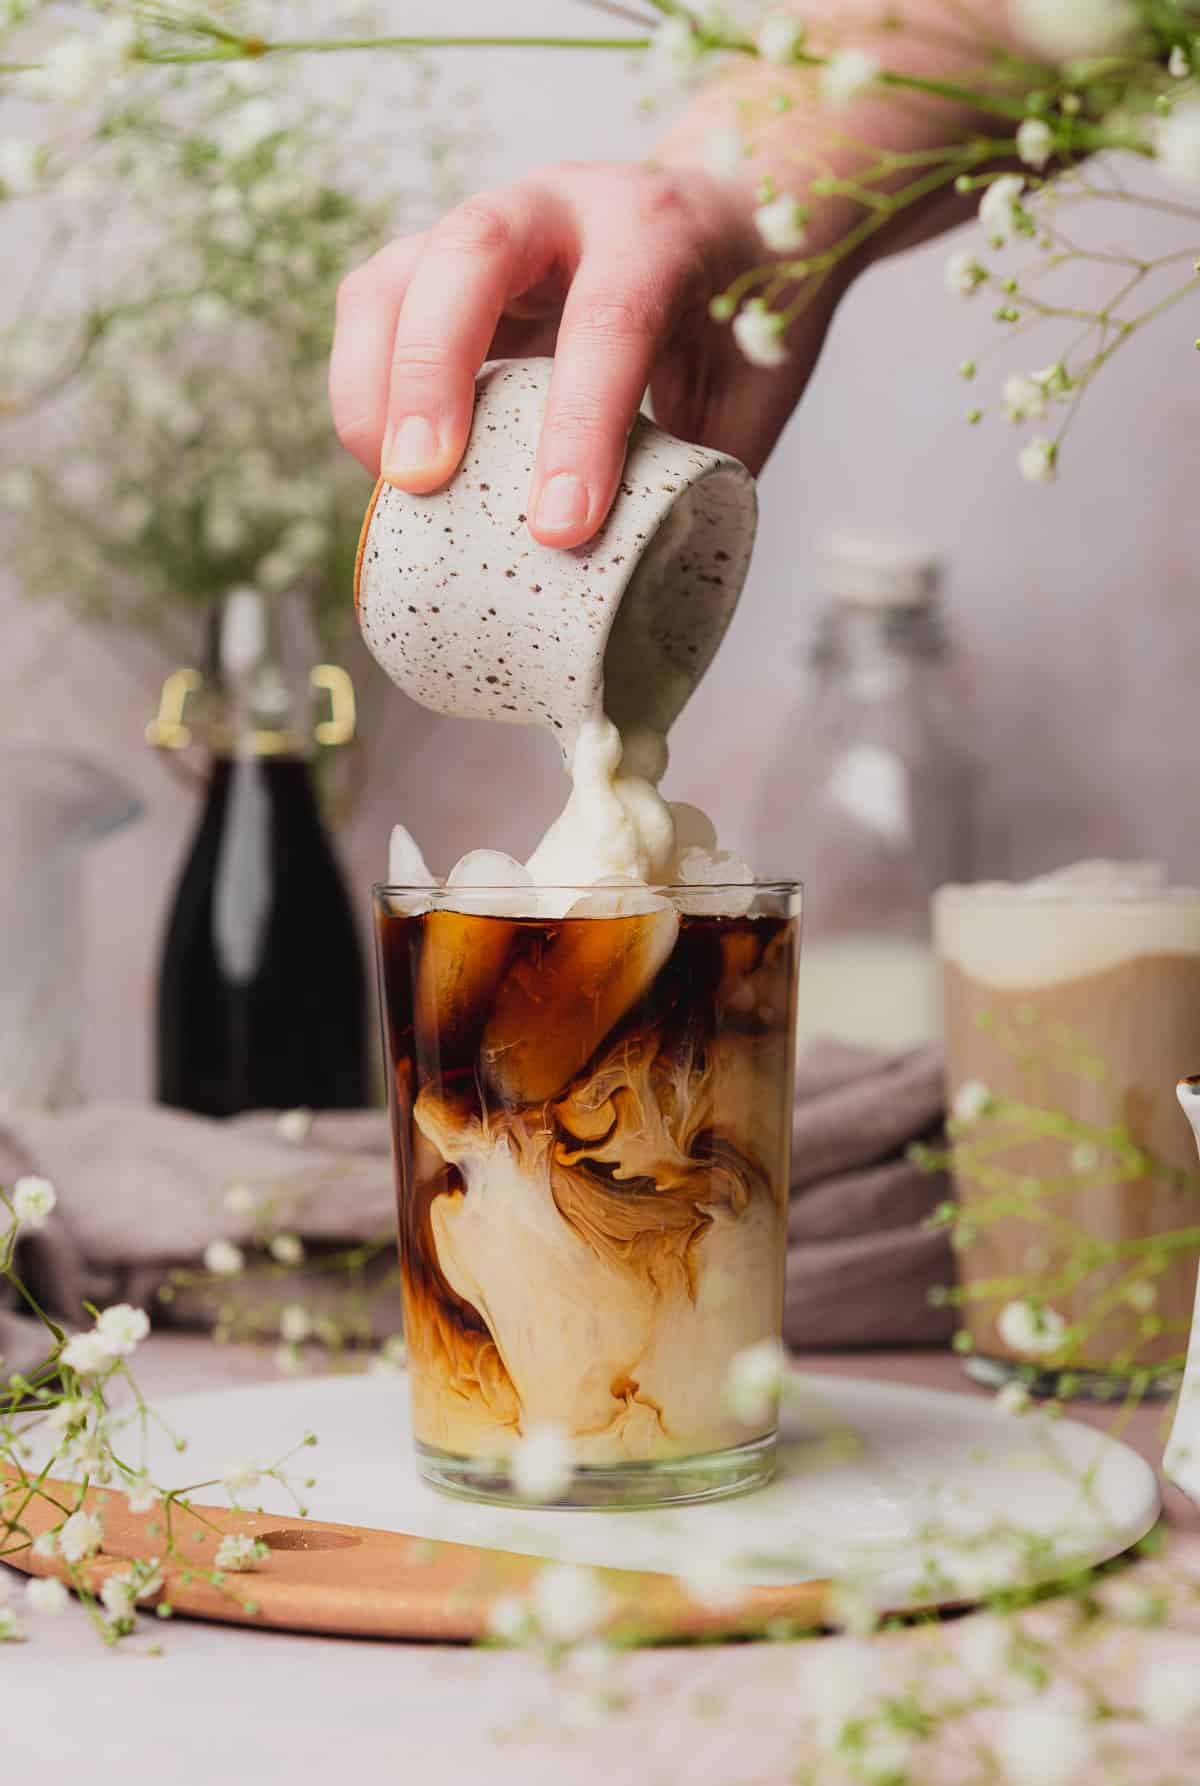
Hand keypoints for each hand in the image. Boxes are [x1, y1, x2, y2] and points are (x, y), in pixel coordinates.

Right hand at [330, 161, 807, 548]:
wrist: (725, 225)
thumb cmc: (735, 324)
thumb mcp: (750, 392)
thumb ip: (700, 472)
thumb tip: (640, 591)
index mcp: (658, 231)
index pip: (611, 316)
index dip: (581, 427)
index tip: (560, 529)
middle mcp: (563, 205)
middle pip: (474, 251)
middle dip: (435, 370)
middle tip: (422, 482)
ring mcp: (486, 224)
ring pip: (397, 274)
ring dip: (377, 384)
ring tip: (392, 485)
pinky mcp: (433, 260)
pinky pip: (371, 306)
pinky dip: (363, 385)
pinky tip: (383, 458)